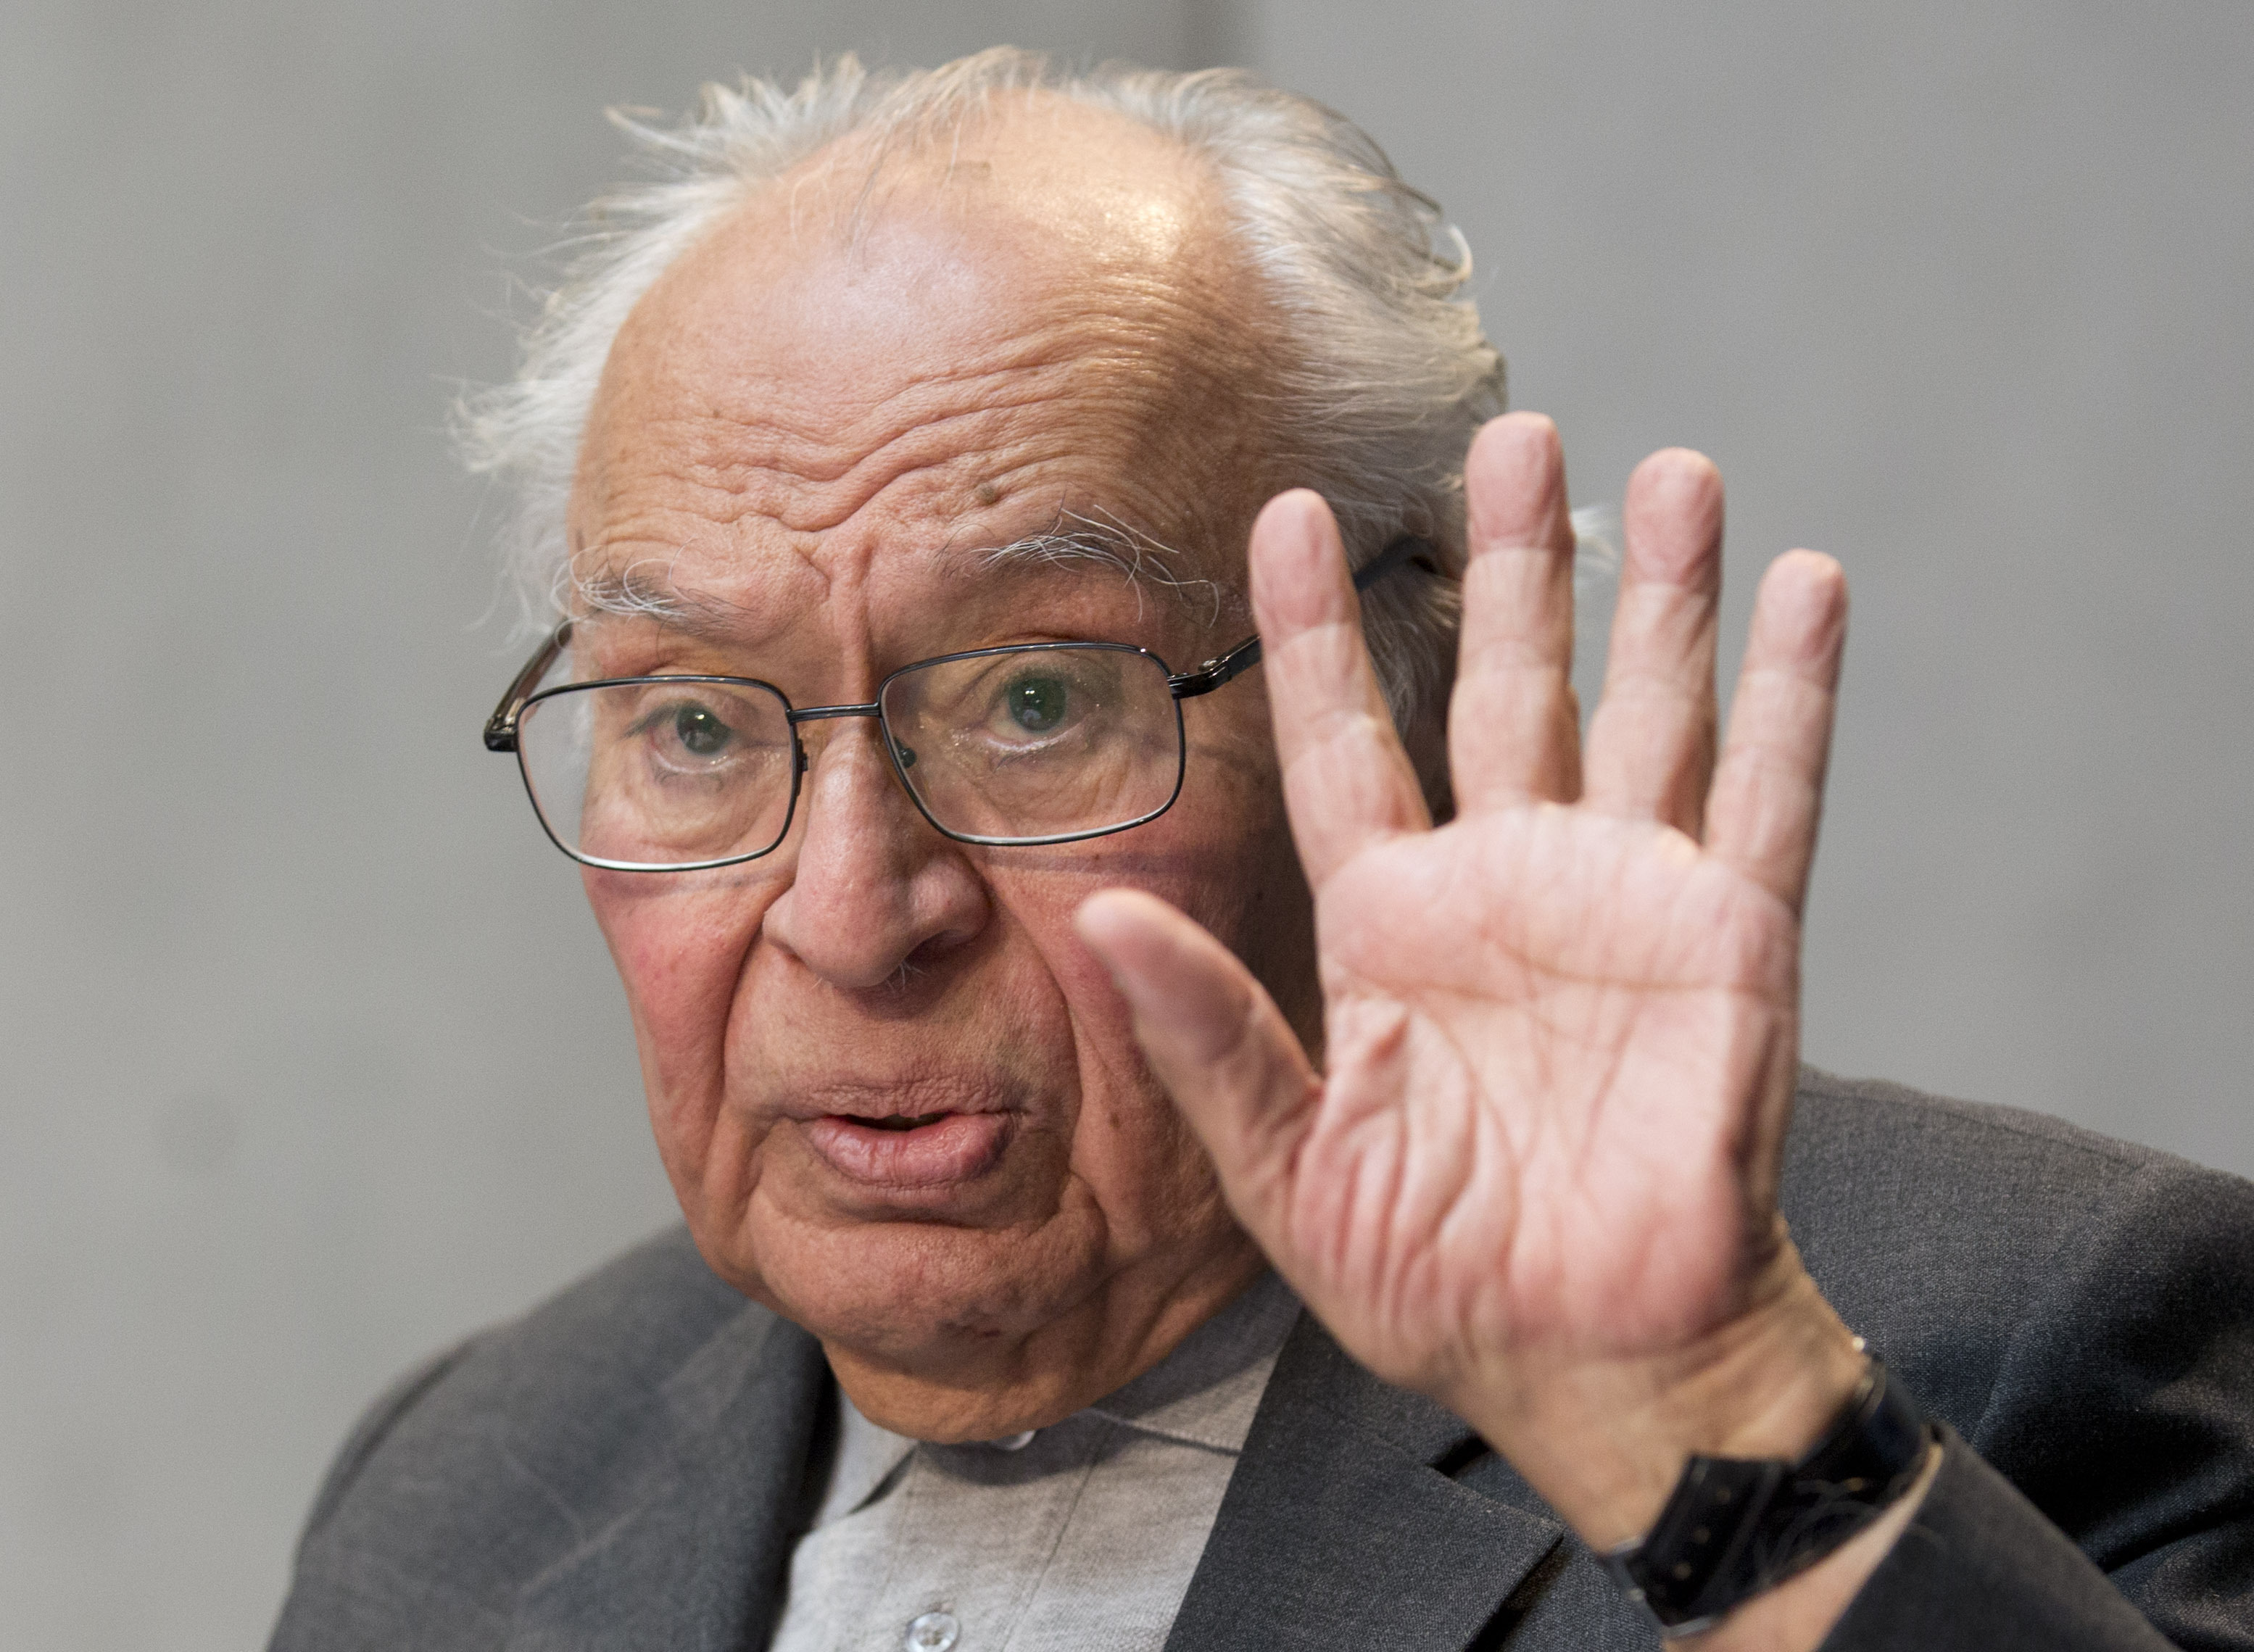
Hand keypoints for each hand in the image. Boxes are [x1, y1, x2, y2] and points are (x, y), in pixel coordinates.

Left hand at [1077, 414, 1870, 1553]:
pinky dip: (1794, 697)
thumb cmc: (1432, 1277)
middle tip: (1512, 434)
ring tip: (1668, 471)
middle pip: (1507, 685)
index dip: (1318, 630)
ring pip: (1645, 709)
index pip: (1344, 742)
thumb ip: (1208, 1036)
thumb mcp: (1291, 1166)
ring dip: (1660, 594)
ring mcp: (1625, 901)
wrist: (1586, 1357)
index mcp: (1389, 923)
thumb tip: (1105, 924)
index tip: (1291, 513)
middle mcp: (1506, 884)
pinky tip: (1809, 589)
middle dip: (1511, 562)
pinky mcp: (1731, 941)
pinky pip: (1767, 798)